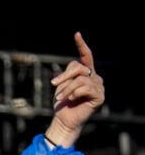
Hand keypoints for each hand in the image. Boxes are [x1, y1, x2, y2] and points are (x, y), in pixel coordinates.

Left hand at [46, 32, 104, 146]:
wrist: (64, 121)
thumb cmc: (62, 104)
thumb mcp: (63, 84)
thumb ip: (69, 73)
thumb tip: (74, 66)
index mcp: (87, 74)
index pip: (86, 57)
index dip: (81, 46)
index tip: (77, 34)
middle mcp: (95, 78)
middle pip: (79, 68)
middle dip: (64, 76)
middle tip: (53, 85)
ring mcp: (99, 87)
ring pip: (80, 79)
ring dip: (67, 88)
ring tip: (62, 97)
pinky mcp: (100, 96)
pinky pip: (85, 88)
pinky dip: (74, 94)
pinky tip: (72, 100)